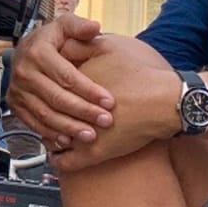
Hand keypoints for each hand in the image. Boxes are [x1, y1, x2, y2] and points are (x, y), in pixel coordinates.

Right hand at [7, 14, 113, 147]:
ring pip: (45, 114)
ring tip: (91, 135)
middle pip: (57, 98)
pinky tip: (69, 140)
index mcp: (37, 52)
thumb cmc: (50, 38)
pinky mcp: (16, 105)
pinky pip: (34, 124)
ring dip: (69, 128)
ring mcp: (18, 90)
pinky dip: (52, 134)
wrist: (26, 48)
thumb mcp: (64, 25)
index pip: (67, 76)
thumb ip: (80, 26)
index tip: (109, 101)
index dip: (89, 90)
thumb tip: (94, 27)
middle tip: (105, 121)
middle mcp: (24, 72)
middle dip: (83, 112)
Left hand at [49, 35, 180, 172]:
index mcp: (71, 83)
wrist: (164, 102)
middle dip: (44, 110)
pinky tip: (60, 153)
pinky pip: (64, 162)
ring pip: (51, 138)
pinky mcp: (92, 154)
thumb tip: (63, 44)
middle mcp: (71, 109)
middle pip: (45, 111)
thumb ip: (81, 44)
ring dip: (50, 134)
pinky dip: (59, 158)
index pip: (47, 86)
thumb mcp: (108, 47)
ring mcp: (79, 133)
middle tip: (43, 107)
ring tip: (51, 130)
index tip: (45, 84)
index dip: (46, 85)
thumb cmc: (140, 74)